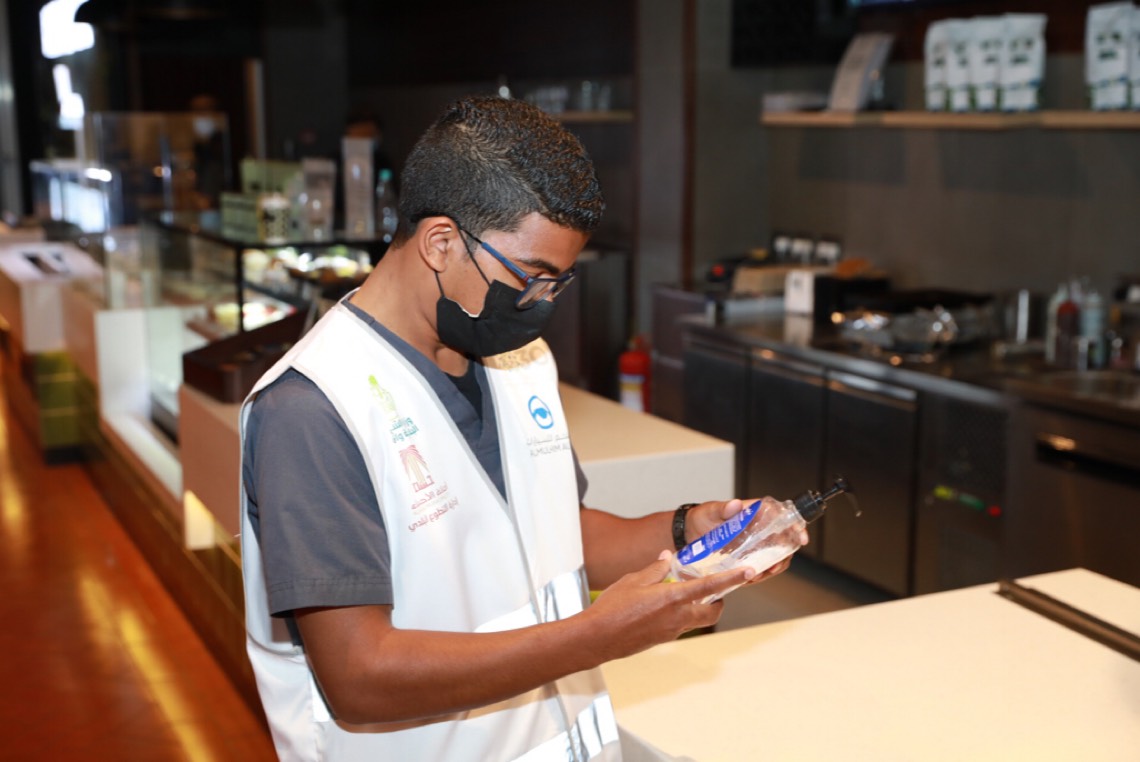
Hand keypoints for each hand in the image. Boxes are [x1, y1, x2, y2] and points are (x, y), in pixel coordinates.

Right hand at [584, 552, 753, 661]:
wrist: (596, 638)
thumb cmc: (612, 608)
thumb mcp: (634, 580)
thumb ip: (656, 568)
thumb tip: (669, 558)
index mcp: (672, 598)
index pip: (710, 586)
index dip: (731, 579)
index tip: (747, 573)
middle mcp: (677, 618)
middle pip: (712, 612)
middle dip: (719, 601)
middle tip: (716, 589)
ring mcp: (671, 631)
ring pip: (696, 619)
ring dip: (698, 607)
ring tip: (681, 592)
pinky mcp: (662, 639)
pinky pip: (679, 625)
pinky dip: (679, 614)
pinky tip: (661, 605)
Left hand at [684, 498, 808, 583]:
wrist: (687, 535)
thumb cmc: (701, 518)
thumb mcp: (711, 511)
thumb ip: (723, 509)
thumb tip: (736, 504)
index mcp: (754, 514)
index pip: (781, 517)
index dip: (794, 526)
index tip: (800, 536)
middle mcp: (757, 531)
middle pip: (783, 540)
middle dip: (787, 552)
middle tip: (778, 562)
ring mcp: (752, 547)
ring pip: (774, 557)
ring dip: (775, 565)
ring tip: (767, 571)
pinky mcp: (745, 560)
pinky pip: (759, 568)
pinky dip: (761, 573)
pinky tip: (756, 576)